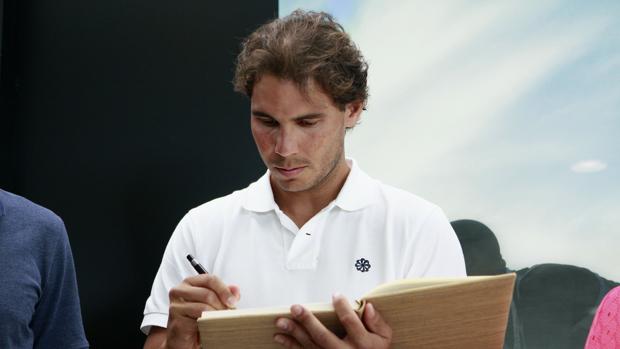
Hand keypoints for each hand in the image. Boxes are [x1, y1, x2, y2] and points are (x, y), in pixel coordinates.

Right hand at [165, 274, 239, 348]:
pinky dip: (209, 321)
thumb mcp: (214, 304)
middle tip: (228, 313)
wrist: (185, 340)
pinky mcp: (176, 318)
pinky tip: (211, 324)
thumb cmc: (197, 320)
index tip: (233, 301)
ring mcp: (176, 304)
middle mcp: (180, 290)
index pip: (210, 279)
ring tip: (220, 319)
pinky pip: (198, 316)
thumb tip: (235, 289)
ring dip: (216, 313)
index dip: (224, 289)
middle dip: (222, 304)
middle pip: (207, 292)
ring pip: (204, 304)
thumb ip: (224, 294)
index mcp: (190, 283)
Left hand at [273, 294, 391, 348]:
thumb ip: (377, 322)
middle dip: (308, 321)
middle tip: (296, 308)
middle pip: (323, 337)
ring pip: (310, 346)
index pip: (350, 322)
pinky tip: (280, 337)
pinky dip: (290, 345)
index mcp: (362, 344)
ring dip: (294, 333)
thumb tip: (367, 307)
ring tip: (281, 321)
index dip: (342, 307)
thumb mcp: (384, 337)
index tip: (336, 295)